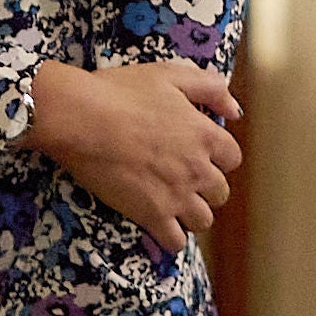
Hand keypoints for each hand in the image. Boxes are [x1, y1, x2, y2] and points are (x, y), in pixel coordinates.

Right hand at [21, 58, 240, 252]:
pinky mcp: (151, 214)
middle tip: (184, 179)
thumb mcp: (170, 75)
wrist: (80, 118)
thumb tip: (234, 111)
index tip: (200, 154)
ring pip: (203, 220)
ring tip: (173, 204)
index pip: (231, 157)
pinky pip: (175, 241)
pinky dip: (171, 237)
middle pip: (220, 192)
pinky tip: (160, 225)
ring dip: (192, 213)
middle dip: (206, 187)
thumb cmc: (120, 92)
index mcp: (204, 134)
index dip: (217, 156)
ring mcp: (176, 195)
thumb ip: (210, 88)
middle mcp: (197, 168)